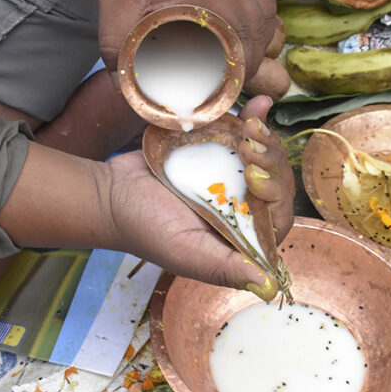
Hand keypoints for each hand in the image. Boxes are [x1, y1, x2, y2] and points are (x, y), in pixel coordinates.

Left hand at [94, 0, 276, 80]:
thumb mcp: (115, 6)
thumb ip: (118, 49)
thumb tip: (125, 89)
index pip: (240, 40)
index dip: (239, 70)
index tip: (228, 89)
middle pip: (258, 31)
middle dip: (250, 62)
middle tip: (234, 82)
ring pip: (267, 16)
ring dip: (260, 43)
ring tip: (243, 62)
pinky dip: (264, 20)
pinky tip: (251, 34)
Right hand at [105, 96, 293, 298]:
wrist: (111, 192)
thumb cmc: (144, 229)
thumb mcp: (186, 252)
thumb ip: (226, 268)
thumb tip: (269, 288)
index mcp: (243, 238)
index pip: (279, 215)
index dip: (275, 192)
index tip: (252, 175)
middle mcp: (244, 209)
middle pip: (278, 182)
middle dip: (270, 160)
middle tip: (247, 146)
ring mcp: (233, 179)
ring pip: (266, 156)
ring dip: (264, 138)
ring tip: (250, 123)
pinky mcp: (219, 153)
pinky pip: (244, 136)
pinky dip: (254, 119)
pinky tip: (259, 103)